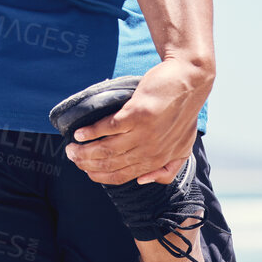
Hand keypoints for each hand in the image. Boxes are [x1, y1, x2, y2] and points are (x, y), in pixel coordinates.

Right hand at [65, 56, 212, 184]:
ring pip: (106, 149)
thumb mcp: (182, 146)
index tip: (86, 171)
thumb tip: (142, 181)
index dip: (101, 176)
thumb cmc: (183, 111)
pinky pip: (108, 128)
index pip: (122, 176)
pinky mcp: (138, 115)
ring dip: (85, 150)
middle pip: (110, 164)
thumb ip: (166, 168)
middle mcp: (150, 151)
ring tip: (71, 147)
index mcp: (158, 160)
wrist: (189, 80)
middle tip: (72, 157)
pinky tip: (79, 132)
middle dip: (87, 163)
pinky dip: (91, 132)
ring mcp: (144, 134)